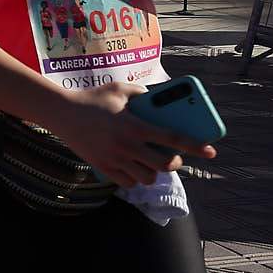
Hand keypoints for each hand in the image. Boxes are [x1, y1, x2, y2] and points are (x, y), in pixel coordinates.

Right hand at [48, 82, 215, 188]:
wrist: (61, 113)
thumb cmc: (93, 99)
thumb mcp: (120, 90)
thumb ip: (144, 94)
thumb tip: (162, 100)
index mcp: (135, 125)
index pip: (173, 138)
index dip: (195, 146)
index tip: (211, 152)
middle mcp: (127, 145)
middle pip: (164, 164)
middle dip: (173, 163)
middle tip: (171, 157)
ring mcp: (115, 158)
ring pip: (148, 177)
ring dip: (153, 171)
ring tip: (149, 162)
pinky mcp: (103, 167)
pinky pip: (128, 182)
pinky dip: (134, 178)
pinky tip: (132, 167)